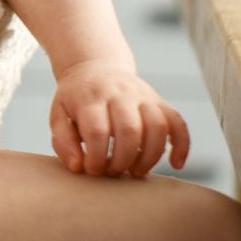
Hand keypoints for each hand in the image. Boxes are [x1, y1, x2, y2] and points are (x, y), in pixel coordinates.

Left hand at [50, 58, 189, 176]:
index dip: (96, 157)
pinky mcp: (160, 101)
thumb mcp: (59, 114)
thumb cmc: (75, 100)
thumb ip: (63, 141)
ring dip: (150, 156)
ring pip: (158, 126)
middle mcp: (119, 93)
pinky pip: (178, 122)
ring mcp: (143, 95)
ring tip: (135, 172)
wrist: (94, 68)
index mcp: (90, 97)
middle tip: (113, 172)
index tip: (92, 170)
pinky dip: (182, 145)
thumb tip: (78, 166)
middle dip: (123, 160)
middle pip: (130, 129)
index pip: (97, 130)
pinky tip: (175, 164)